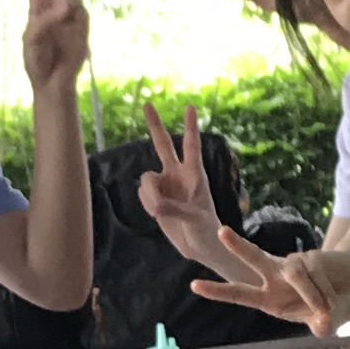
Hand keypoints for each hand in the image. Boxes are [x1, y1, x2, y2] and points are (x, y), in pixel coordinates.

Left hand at [21, 0, 89, 89]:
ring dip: (66, 3)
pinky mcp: (83, 22)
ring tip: (60, 21)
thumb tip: (69, 3)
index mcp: (36, 4)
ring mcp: (70, 12)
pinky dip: (75, 19)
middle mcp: (54, 4)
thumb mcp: (31, 38)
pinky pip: (81, 11)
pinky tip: (70, 33)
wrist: (53, 81)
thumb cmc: (35, 59)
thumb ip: (46, 18)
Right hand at [135, 100, 225, 264]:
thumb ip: (174, 209)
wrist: (199, 245)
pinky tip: (158, 214)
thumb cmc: (206, 229)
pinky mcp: (155, 197)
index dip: (190, 127)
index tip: (190, 107)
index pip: (192, 146)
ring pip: (146, 180)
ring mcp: (165, 185)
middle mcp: (178, 174)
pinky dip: (148, 204)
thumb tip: (155, 206)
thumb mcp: (195, 219)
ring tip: (161, 212)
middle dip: (155, 125)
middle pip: (163, 144)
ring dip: (150, 196)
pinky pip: (143, 194)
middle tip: (146, 103)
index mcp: (195, 174)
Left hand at [191, 226, 349, 336]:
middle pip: (254, 258)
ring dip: (313, 296)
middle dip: (238, 246)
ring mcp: (293, 264)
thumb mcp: (326, 322)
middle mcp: (275, 277)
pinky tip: (335, 298)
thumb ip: (321, 326)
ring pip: (294, 273)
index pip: (239, 293)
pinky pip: (315, 273)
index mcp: (268, 298)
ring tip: (328, 310)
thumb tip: (322, 327)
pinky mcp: (311, 256)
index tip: (194, 285)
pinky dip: (325, 291)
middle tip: (221, 232)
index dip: (218, 291)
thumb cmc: (330, 307)